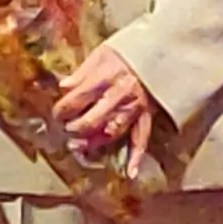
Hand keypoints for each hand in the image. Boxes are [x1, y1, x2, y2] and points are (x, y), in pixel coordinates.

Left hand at [52, 45, 159, 166]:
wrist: (164, 51)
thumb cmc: (130, 51)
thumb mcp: (102, 53)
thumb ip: (82, 72)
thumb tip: (63, 86)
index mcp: (105, 78)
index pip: (76, 100)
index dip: (62, 110)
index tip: (58, 113)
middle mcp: (119, 96)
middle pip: (90, 120)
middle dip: (74, 128)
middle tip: (67, 129)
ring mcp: (134, 109)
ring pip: (111, 132)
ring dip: (93, 143)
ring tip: (79, 146)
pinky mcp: (147, 116)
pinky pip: (142, 139)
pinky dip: (137, 157)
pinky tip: (131, 172)